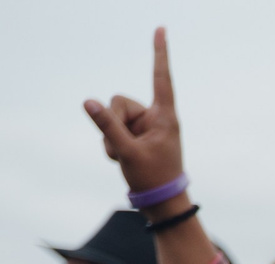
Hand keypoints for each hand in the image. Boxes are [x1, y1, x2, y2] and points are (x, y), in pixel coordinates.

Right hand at [83, 29, 184, 193]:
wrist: (160, 201)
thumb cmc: (153, 177)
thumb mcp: (127, 151)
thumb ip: (107, 126)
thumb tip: (88, 101)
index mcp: (165, 117)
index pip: (161, 78)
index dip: (159, 53)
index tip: (161, 28)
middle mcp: (155, 117)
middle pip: (119, 102)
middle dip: (113, 124)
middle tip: (123, 148)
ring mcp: (144, 125)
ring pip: (112, 116)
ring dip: (111, 138)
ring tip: (125, 157)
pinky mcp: (134, 134)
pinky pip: (112, 129)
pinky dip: (112, 145)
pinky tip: (123, 159)